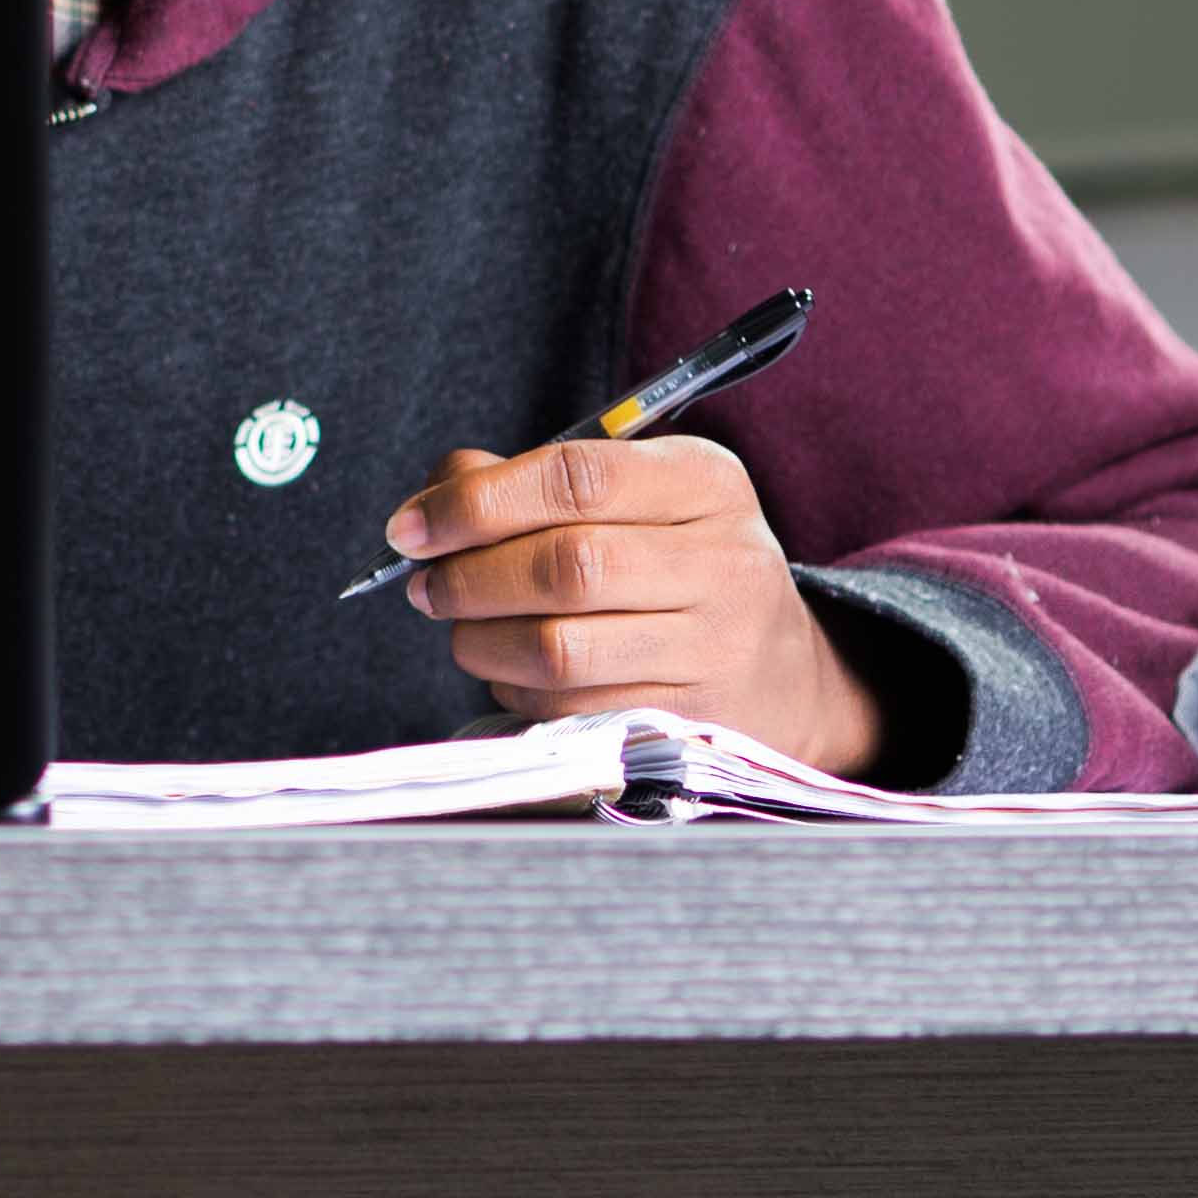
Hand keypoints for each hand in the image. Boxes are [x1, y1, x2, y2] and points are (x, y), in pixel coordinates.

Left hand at [380, 430, 882, 773]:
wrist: (785, 674)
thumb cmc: (679, 568)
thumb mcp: (634, 498)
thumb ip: (530, 481)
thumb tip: (438, 493)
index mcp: (705, 483)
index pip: (576, 476)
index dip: (477, 502)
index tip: (412, 526)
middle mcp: (725, 562)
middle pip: (564, 567)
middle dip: (468, 578)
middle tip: (427, 583)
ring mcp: (717, 648)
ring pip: (559, 649)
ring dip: (480, 641)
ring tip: (462, 628)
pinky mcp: (693, 721)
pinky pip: (571, 711)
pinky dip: (516, 691)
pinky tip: (512, 672)